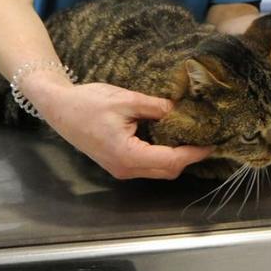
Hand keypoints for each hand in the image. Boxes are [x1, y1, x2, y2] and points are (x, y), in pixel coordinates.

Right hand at [33, 80, 212, 179]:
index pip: (171, 161)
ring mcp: (121, 169)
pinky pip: (147, 165)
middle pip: (167, 171)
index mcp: (127, 155)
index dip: (193, 153)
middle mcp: (125, 168)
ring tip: (192, 136)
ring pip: (158, 171)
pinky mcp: (118, 163)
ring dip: (176, 157)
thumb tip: (181, 109)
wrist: (59, 108)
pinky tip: (171, 137)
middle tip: (205, 137)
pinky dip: (163, 155)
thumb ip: (156, 107)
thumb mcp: (126, 99)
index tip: (211, 142)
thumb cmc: (88, 102)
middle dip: (189, 157)